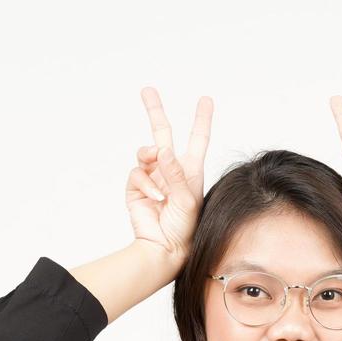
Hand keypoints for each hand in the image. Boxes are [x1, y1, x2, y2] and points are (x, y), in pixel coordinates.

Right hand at [126, 87, 212, 266]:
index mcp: (190, 171)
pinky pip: (137, 173)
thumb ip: (175, 173)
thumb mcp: (187, 199)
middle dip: (155, 111)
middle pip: (162, 133)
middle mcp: (171, 170)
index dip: (201, 119)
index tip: (205, 100)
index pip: (197, 139)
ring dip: (150, 157)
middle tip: (147, 90)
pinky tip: (155, 198)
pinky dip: (145, 183)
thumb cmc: (185, 228)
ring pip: (146, 152)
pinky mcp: (136, 187)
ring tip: (158, 172)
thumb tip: (162, 149)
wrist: (165, 248)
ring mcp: (152, 177)